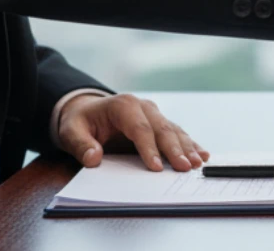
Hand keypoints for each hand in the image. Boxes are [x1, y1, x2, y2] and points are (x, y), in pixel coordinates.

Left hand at [57, 94, 209, 171]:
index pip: (140, 128)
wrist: (87, 111)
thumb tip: (93, 158)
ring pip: (174, 131)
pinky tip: (202, 154)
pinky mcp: (160, 124)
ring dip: (187, 148)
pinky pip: (178, 134)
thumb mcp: (70, 131)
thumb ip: (80, 145)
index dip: (149, 148)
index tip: (156, 168)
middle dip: (175, 149)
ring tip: (196, 163)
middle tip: (184, 167)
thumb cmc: (80, 122)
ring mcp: (155, 114)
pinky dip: (190, 144)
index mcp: (123, 105)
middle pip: (162, 129)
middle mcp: (144, 107)